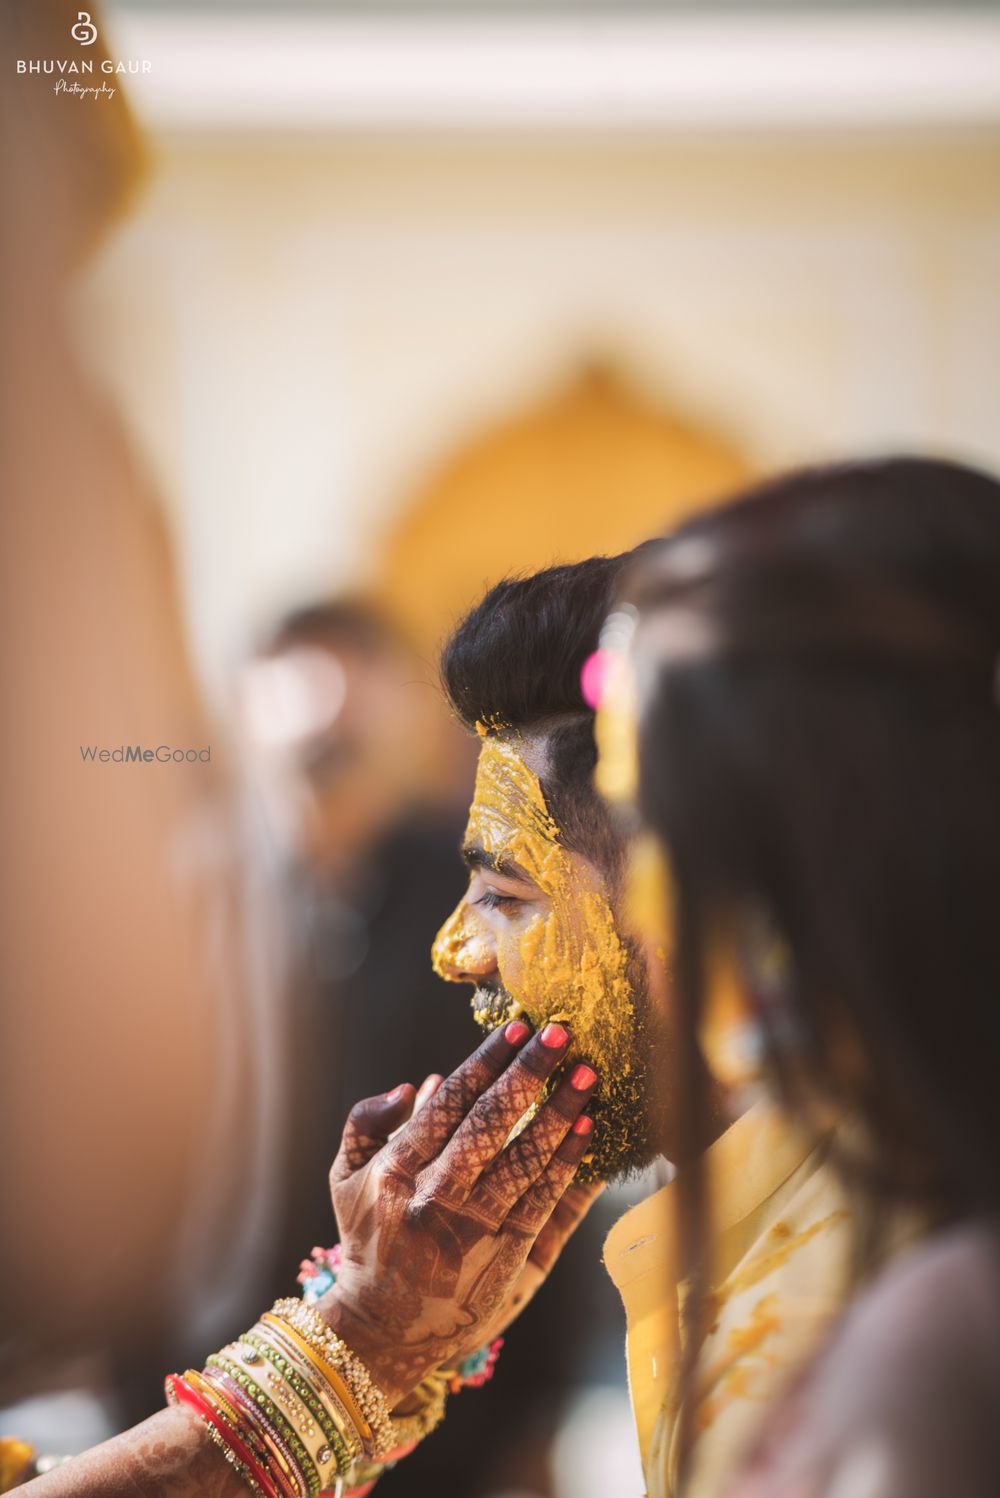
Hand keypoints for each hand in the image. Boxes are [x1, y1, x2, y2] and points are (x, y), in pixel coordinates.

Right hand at [319, 1021, 597, 1405]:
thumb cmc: (369, 1238)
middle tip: (561, 1035)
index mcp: (394, 1172)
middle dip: (528, 1074)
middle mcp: (433, 1199)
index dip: (486, 1062)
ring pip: (523, 1160)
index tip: (517, 1028)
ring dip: (560, 1114)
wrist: (384, 1329)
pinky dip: (569, 1164)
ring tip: (587, 1075)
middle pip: (489, 1124)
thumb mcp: (344, 1179)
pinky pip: (545, 1201)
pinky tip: (589, 1131)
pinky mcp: (508, 1258)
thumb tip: (422, 1084)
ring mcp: (473, 1231)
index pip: (448, 1104)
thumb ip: (366, 1124)